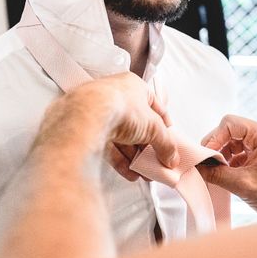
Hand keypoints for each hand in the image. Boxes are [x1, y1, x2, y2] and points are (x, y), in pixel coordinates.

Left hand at [61, 73, 178, 176]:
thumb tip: (170, 155)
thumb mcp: (153, 126)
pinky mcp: (89, 129)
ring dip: (134, 156)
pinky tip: (129, 171)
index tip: (169, 142)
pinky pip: (108, 147)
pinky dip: (120, 160)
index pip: (155, 107)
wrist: (86, 115)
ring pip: (122, 138)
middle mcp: (115, 97)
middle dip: (148, 146)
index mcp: (134, 86)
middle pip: (137, 125)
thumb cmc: (117, 105)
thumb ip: (165, 143)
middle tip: (157, 160)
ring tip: (144, 170)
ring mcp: (100, 113)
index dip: (164, 127)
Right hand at [198, 115, 256, 213]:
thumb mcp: (243, 185)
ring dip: (222, 155)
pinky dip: (230, 161)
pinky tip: (227, 174)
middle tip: (208, 164)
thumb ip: (216, 174)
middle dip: (217, 147)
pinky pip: (241, 151)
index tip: (206, 156)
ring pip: (234, 141)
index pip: (230, 123)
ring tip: (218, 171)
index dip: (214, 138)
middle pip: (231, 131)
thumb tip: (196, 167)